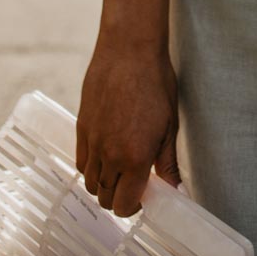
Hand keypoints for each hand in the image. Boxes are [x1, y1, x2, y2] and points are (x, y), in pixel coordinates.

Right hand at [76, 40, 181, 218]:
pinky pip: (80, 160)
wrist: (129, 49)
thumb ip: (168, 163)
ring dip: (103, 183)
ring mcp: (92, 141)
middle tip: (133, 183)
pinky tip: (104, 154)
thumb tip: (176, 192)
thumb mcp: (169, 125)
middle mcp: (109, 154)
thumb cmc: (155, 82)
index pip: (124, 205)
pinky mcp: (81, 126)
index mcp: (135, 158)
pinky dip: (90, 165)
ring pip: (89, 182)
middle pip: (105, 197)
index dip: (133, 207)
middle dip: (118, 196)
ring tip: (119, 168)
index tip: (143, 196)